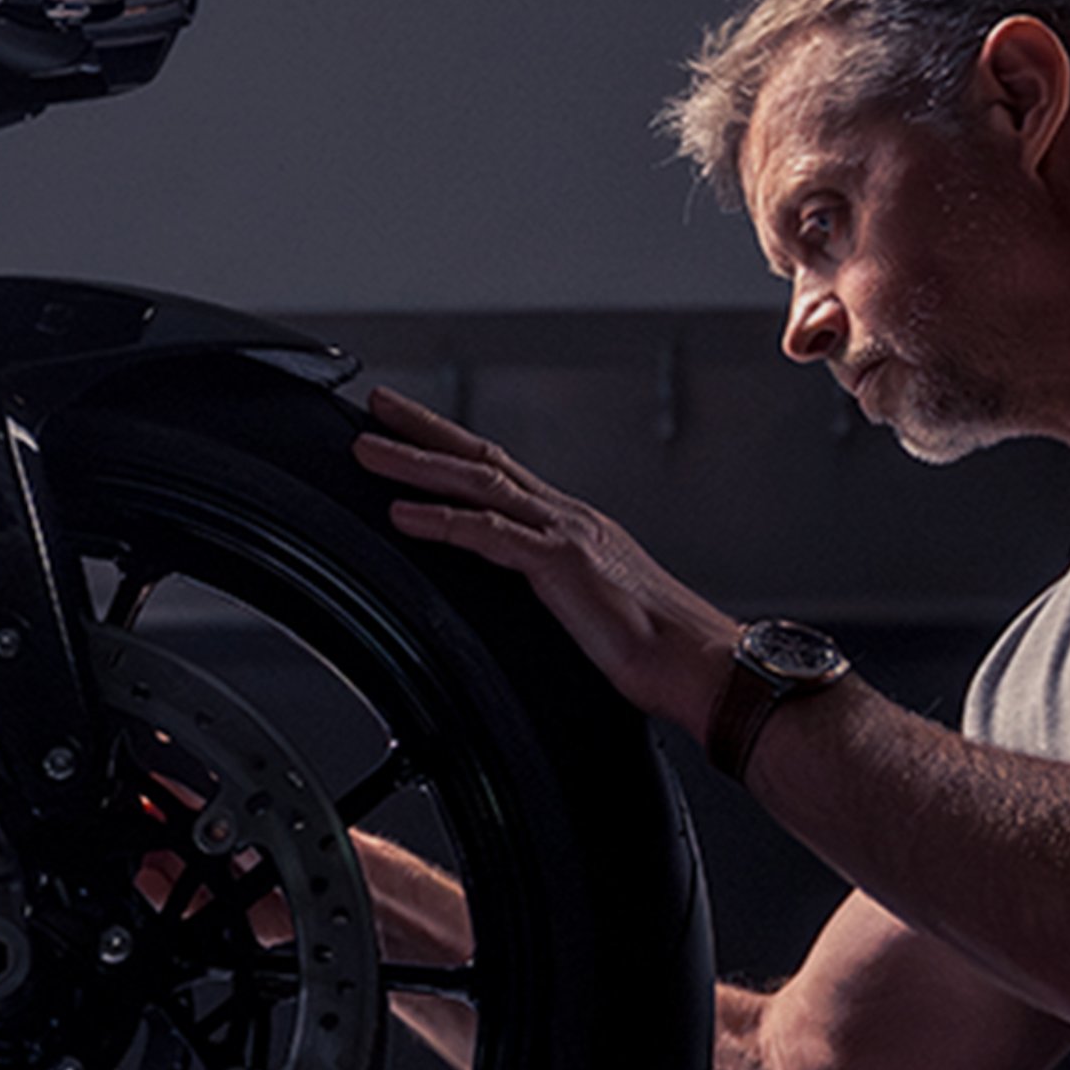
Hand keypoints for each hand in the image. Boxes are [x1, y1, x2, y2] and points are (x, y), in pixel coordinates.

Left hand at [353, 384, 737, 733]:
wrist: (702, 665)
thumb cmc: (659, 650)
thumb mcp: (593, 609)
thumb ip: (559, 591)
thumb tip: (536, 601)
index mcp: (573, 526)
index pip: (503, 473)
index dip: (455, 449)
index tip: (414, 430)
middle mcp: (567, 517)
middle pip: (482, 459)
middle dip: (424, 430)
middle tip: (377, 404)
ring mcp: (564, 535)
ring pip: (477, 483)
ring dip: (415, 464)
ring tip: (368, 450)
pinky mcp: (560, 564)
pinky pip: (488, 534)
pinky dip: (441, 521)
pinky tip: (403, 515)